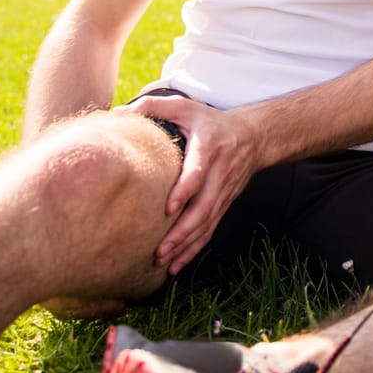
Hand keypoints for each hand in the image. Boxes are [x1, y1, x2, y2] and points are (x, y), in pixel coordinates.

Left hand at [116, 95, 262, 273]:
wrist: (254, 136)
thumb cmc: (210, 120)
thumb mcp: (186, 106)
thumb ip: (154, 106)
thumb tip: (119, 112)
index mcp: (209, 147)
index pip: (199, 172)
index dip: (185, 191)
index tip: (168, 209)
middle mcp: (219, 173)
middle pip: (203, 208)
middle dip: (182, 231)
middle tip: (159, 250)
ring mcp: (223, 192)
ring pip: (206, 224)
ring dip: (186, 245)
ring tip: (163, 263)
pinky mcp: (223, 204)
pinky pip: (209, 230)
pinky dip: (194, 250)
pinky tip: (177, 265)